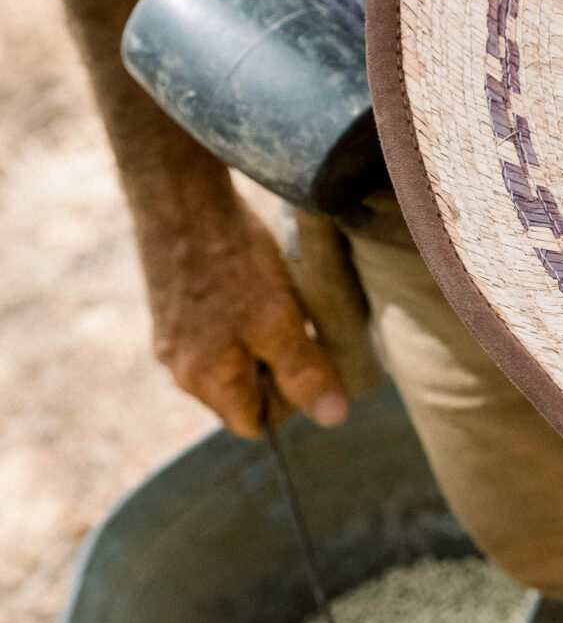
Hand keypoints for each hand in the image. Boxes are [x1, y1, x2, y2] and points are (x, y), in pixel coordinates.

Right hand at [137, 167, 349, 436]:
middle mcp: (180, 369)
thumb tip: (332, 417)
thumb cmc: (231, 261)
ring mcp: (171, 340)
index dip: (287, 401)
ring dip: (257, 342)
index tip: (305, 358)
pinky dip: (237, 320)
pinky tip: (248, 284)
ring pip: (228, 363)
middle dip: (272, 368)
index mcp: (205, 381)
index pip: (252, 423)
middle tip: (294, 324)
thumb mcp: (279, 319)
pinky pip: (212, 336)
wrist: (180, 199)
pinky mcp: (171, 312)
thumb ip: (302, 371)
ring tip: (273, 300)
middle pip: (239, 395)